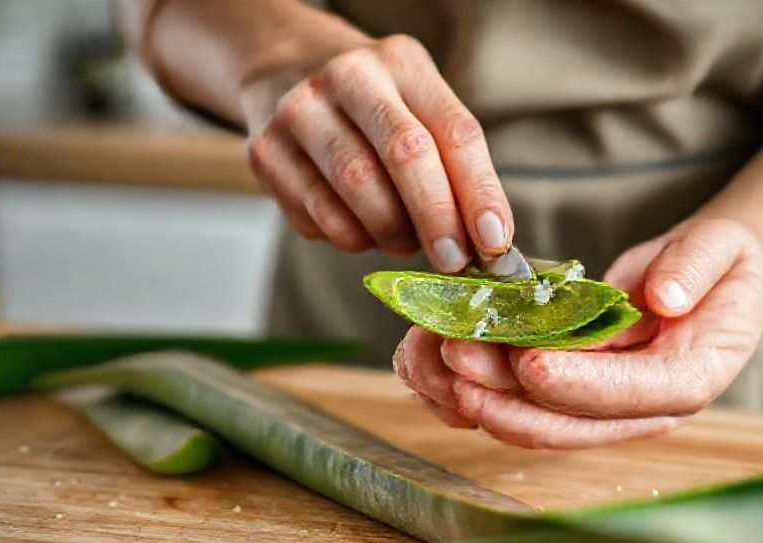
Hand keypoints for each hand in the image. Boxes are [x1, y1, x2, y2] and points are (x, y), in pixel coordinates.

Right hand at [244, 34, 512, 270]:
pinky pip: (319, 215)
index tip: (495, 241)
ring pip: (358, 189)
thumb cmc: (376, 113)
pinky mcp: (267, 150)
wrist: (287, 78)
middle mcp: (350, 76)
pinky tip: (361, 229)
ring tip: (404, 242)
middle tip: (453, 260)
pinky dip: (351, 238)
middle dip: (437, 217)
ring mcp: (301, 110)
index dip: (479, 192)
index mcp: (403, 63)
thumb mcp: (422, 114)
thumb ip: (455, 171)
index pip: (456, 131)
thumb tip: (487, 242)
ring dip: (392, 233)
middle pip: (405, 153)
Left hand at [393, 219, 762, 448]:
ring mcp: (603, 406)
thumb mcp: (724, 250)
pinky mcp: (572, 393)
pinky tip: (430, 365)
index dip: (581, 383)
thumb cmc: (720, 265)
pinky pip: (519, 402)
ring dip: (477, 397)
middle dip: (507, 398)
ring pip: (534, 420)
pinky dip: (473, 389)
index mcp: (689, 378)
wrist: (708, 280)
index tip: (531, 362)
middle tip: (455, 357)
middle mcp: (642, 408)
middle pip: (569, 423)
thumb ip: (695, 269)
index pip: (632, 394)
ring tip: (427, 357)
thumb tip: (664, 298)